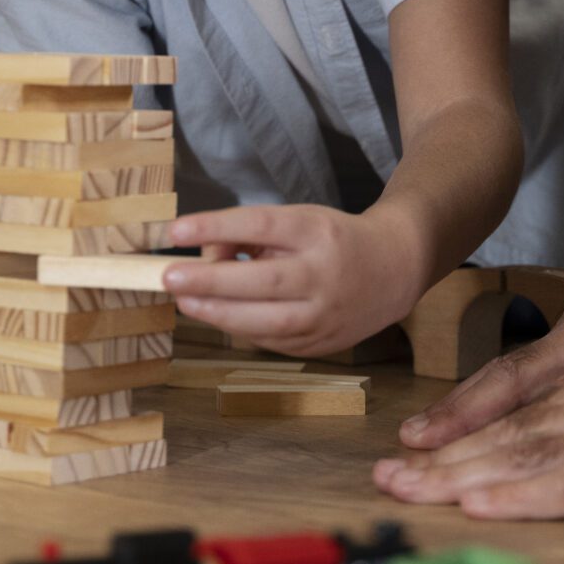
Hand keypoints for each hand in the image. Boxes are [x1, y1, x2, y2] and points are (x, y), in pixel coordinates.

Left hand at [164, 204, 427, 355]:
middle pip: (259, 281)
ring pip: (262, 321)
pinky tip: (219, 316)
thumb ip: (254, 236)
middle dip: (208, 281)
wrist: (395, 269)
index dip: (215, 227)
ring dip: (216, 312)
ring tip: (185, 301)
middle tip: (169, 277)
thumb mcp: (299, 219)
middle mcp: (323, 274)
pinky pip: (269, 339)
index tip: (176, 230)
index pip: (260, 226)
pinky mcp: (320, 343)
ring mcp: (324, 314)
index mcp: (317, 231)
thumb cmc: (333, 239)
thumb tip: (206, 256)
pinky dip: (240, 327)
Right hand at [399, 199, 563, 451]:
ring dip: (458, 407)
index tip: (508, 458)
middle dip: (467, 414)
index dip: (544, 423)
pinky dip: (476, 398)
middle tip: (418, 445)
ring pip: (504, 374)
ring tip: (413, 438)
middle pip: (516, 379)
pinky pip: (512, 370)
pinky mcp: (560, 337)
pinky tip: (449, 423)